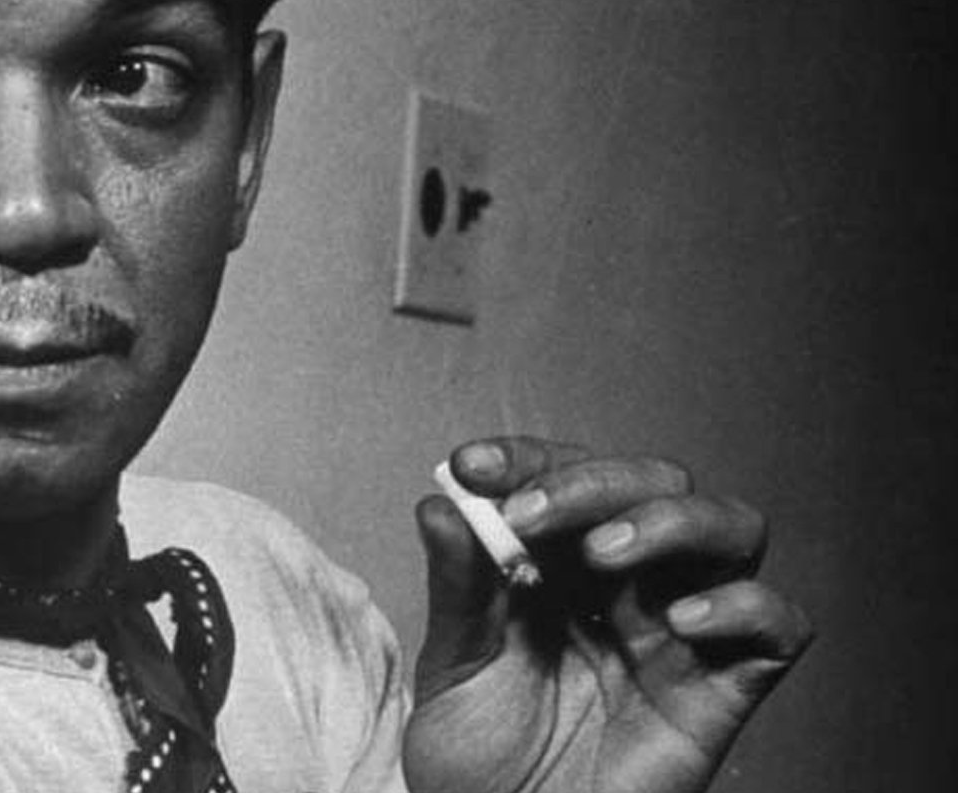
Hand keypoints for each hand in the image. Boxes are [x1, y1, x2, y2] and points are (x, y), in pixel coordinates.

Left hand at [403, 438, 812, 792]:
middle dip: (593, 483)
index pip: (568, 478)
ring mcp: (682, 633)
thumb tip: (440, 503)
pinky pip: (778, 627)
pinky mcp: (722, 691)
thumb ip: (458, 586)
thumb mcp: (455, 664)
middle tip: (528, 515)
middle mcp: (633, 586)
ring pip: (732, 529)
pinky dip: (742, 605)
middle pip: (658, 484)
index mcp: (564, 565)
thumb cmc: (482, 760)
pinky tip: (680, 621)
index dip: (526, 459)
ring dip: (672, 520)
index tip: (470, 466)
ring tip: (604, 552)